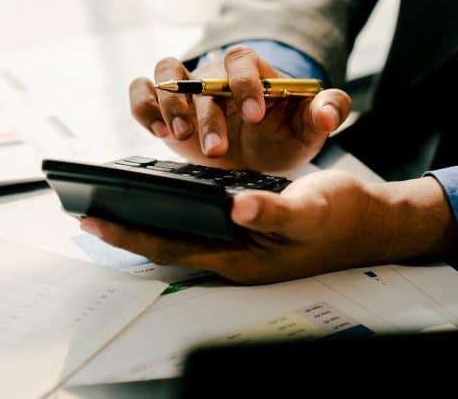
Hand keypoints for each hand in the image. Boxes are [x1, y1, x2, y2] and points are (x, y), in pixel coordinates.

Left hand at [80, 170, 457, 283]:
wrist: (373, 222)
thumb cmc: (343, 218)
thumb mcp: (311, 210)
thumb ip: (274, 212)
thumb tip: (236, 209)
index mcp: (241, 257)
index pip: (171, 248)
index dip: (130, 236)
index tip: (94, 222)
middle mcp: (232, 254)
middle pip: (165, 244)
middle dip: (124, 231)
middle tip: (84, 215)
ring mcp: (237, 244)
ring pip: (177, 235)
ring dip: (143, 223)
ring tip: (108, 207)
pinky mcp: (243, 229)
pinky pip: (196, 224)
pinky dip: (170, 213)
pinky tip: (155, 200)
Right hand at [129, 45, 351, 171]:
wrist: (255, 155)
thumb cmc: (281, 135)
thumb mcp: (309, 128)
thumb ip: (328, 111)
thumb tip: (327, 112)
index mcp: (251, 73)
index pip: (243, 59)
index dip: (245, 82)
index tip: (255, 115)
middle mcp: (214, 75)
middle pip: (202, 75)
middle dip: (209, 115)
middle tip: (218, 150)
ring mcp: (186, 89)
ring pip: (165, 73)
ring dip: (170, 104)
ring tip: (181, 137)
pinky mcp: (161, 106)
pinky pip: (140, 91)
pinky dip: (142, 105)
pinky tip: (156, 131)